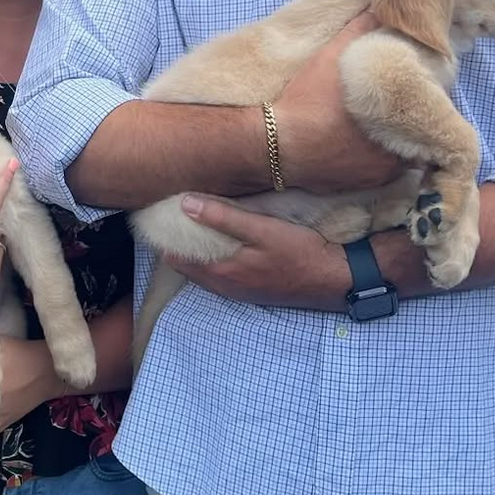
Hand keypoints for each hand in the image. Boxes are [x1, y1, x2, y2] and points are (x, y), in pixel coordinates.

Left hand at [167, 195, 348, 310]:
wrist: (335, 280)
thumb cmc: (299, 252)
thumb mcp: (262, 229)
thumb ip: (224, 217)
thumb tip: (185, 203)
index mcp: (221, 274)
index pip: (176, 259)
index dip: (166, 238)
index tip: (160, 217)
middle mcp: (226, 287)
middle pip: (188, 267)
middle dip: (178, 245)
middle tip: (171, 218)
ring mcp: (241, 291)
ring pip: (206, 272)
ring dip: (197, 253)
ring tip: (192, 227)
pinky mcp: (255, 288)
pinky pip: (223, 275)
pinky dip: (214, 260)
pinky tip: (221, 244)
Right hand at [276, 12, 404, 193]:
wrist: (276, 144)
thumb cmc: (308, 100)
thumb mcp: (332, 58)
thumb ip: (359, 31)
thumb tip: (379, 8)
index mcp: (397, 120)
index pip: (428, 112)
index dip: (422, 101)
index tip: (412, 91)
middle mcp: (397, 153)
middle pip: (417, 136)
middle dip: (409, 123)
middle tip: (394, 108)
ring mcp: (380, 174)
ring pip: (401, 156)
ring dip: (395, 143)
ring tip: (378, 126)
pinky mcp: (363, 186)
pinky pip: (381, 173)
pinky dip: (376, 160)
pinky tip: (359, 146)